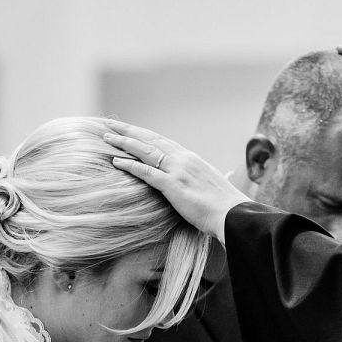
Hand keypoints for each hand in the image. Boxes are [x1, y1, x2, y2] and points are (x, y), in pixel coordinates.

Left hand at [103, 121, 249, 239]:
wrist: (233, 215)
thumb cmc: (226, 206)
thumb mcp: (217, 186)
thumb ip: (212, 179)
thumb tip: (225, 176)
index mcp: (191, 159)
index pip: (163, 142)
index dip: (144, 135)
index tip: (130, 130)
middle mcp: (183, 159)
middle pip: (151, 140)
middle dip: (129, 132)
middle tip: (111, 125)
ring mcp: (178, 171)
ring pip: (146, 151)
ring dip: (125, 143)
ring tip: (107, 138)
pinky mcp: (173, 186)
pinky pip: (147, 172)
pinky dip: (130, 165)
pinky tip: (116, 161)